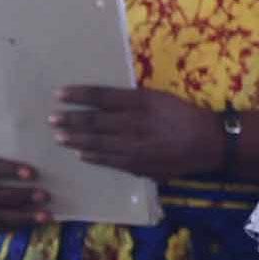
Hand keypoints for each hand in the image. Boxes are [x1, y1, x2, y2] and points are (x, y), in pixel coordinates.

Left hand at [51, 83, 220, 180]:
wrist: (207, 143)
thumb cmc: (182, 115)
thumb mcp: (158, 97)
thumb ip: (130, 99)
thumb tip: (100, 99)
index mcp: (141, 102)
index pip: (102, 96)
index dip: (78, 95)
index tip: (59, 94)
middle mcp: (136, 124)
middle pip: (95, 121)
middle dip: (70, 119)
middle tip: (51, 118)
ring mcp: (136, 147)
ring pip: (99, 142)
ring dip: (76, 139)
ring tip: (58, 136)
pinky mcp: (139, 165)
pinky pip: (110, 161)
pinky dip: (93, 157)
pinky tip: (80, 153)